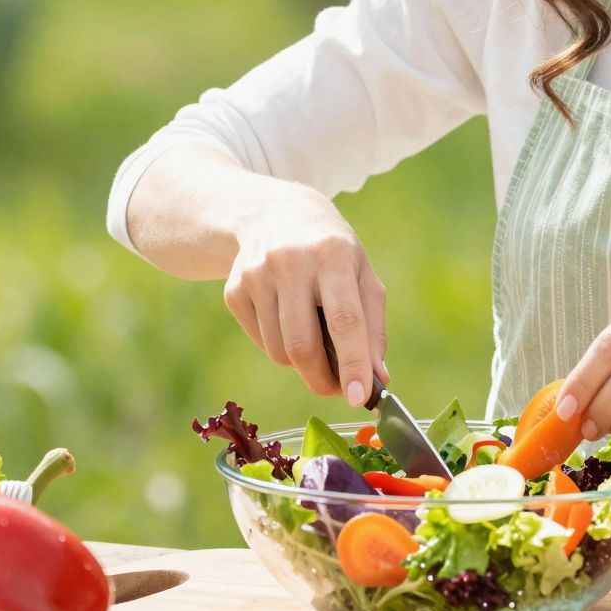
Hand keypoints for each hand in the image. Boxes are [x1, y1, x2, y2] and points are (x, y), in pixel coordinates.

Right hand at [222, 181, 386, 405]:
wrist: (272, 212)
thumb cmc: (330, 251)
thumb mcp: (362, 274)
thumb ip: (373, 327)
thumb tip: (377, 380)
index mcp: (332, 254)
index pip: (344, 320)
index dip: (353, 363)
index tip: (359, 398)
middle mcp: (290, 261)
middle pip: (303, 345)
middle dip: (323, 379)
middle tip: (339, 389)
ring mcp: (256, 275)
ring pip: (280, 351)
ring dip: (303, 363)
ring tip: (316, 338)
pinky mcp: (234, 289)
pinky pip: (261, 342)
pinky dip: (280, 345)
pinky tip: (288, 318)